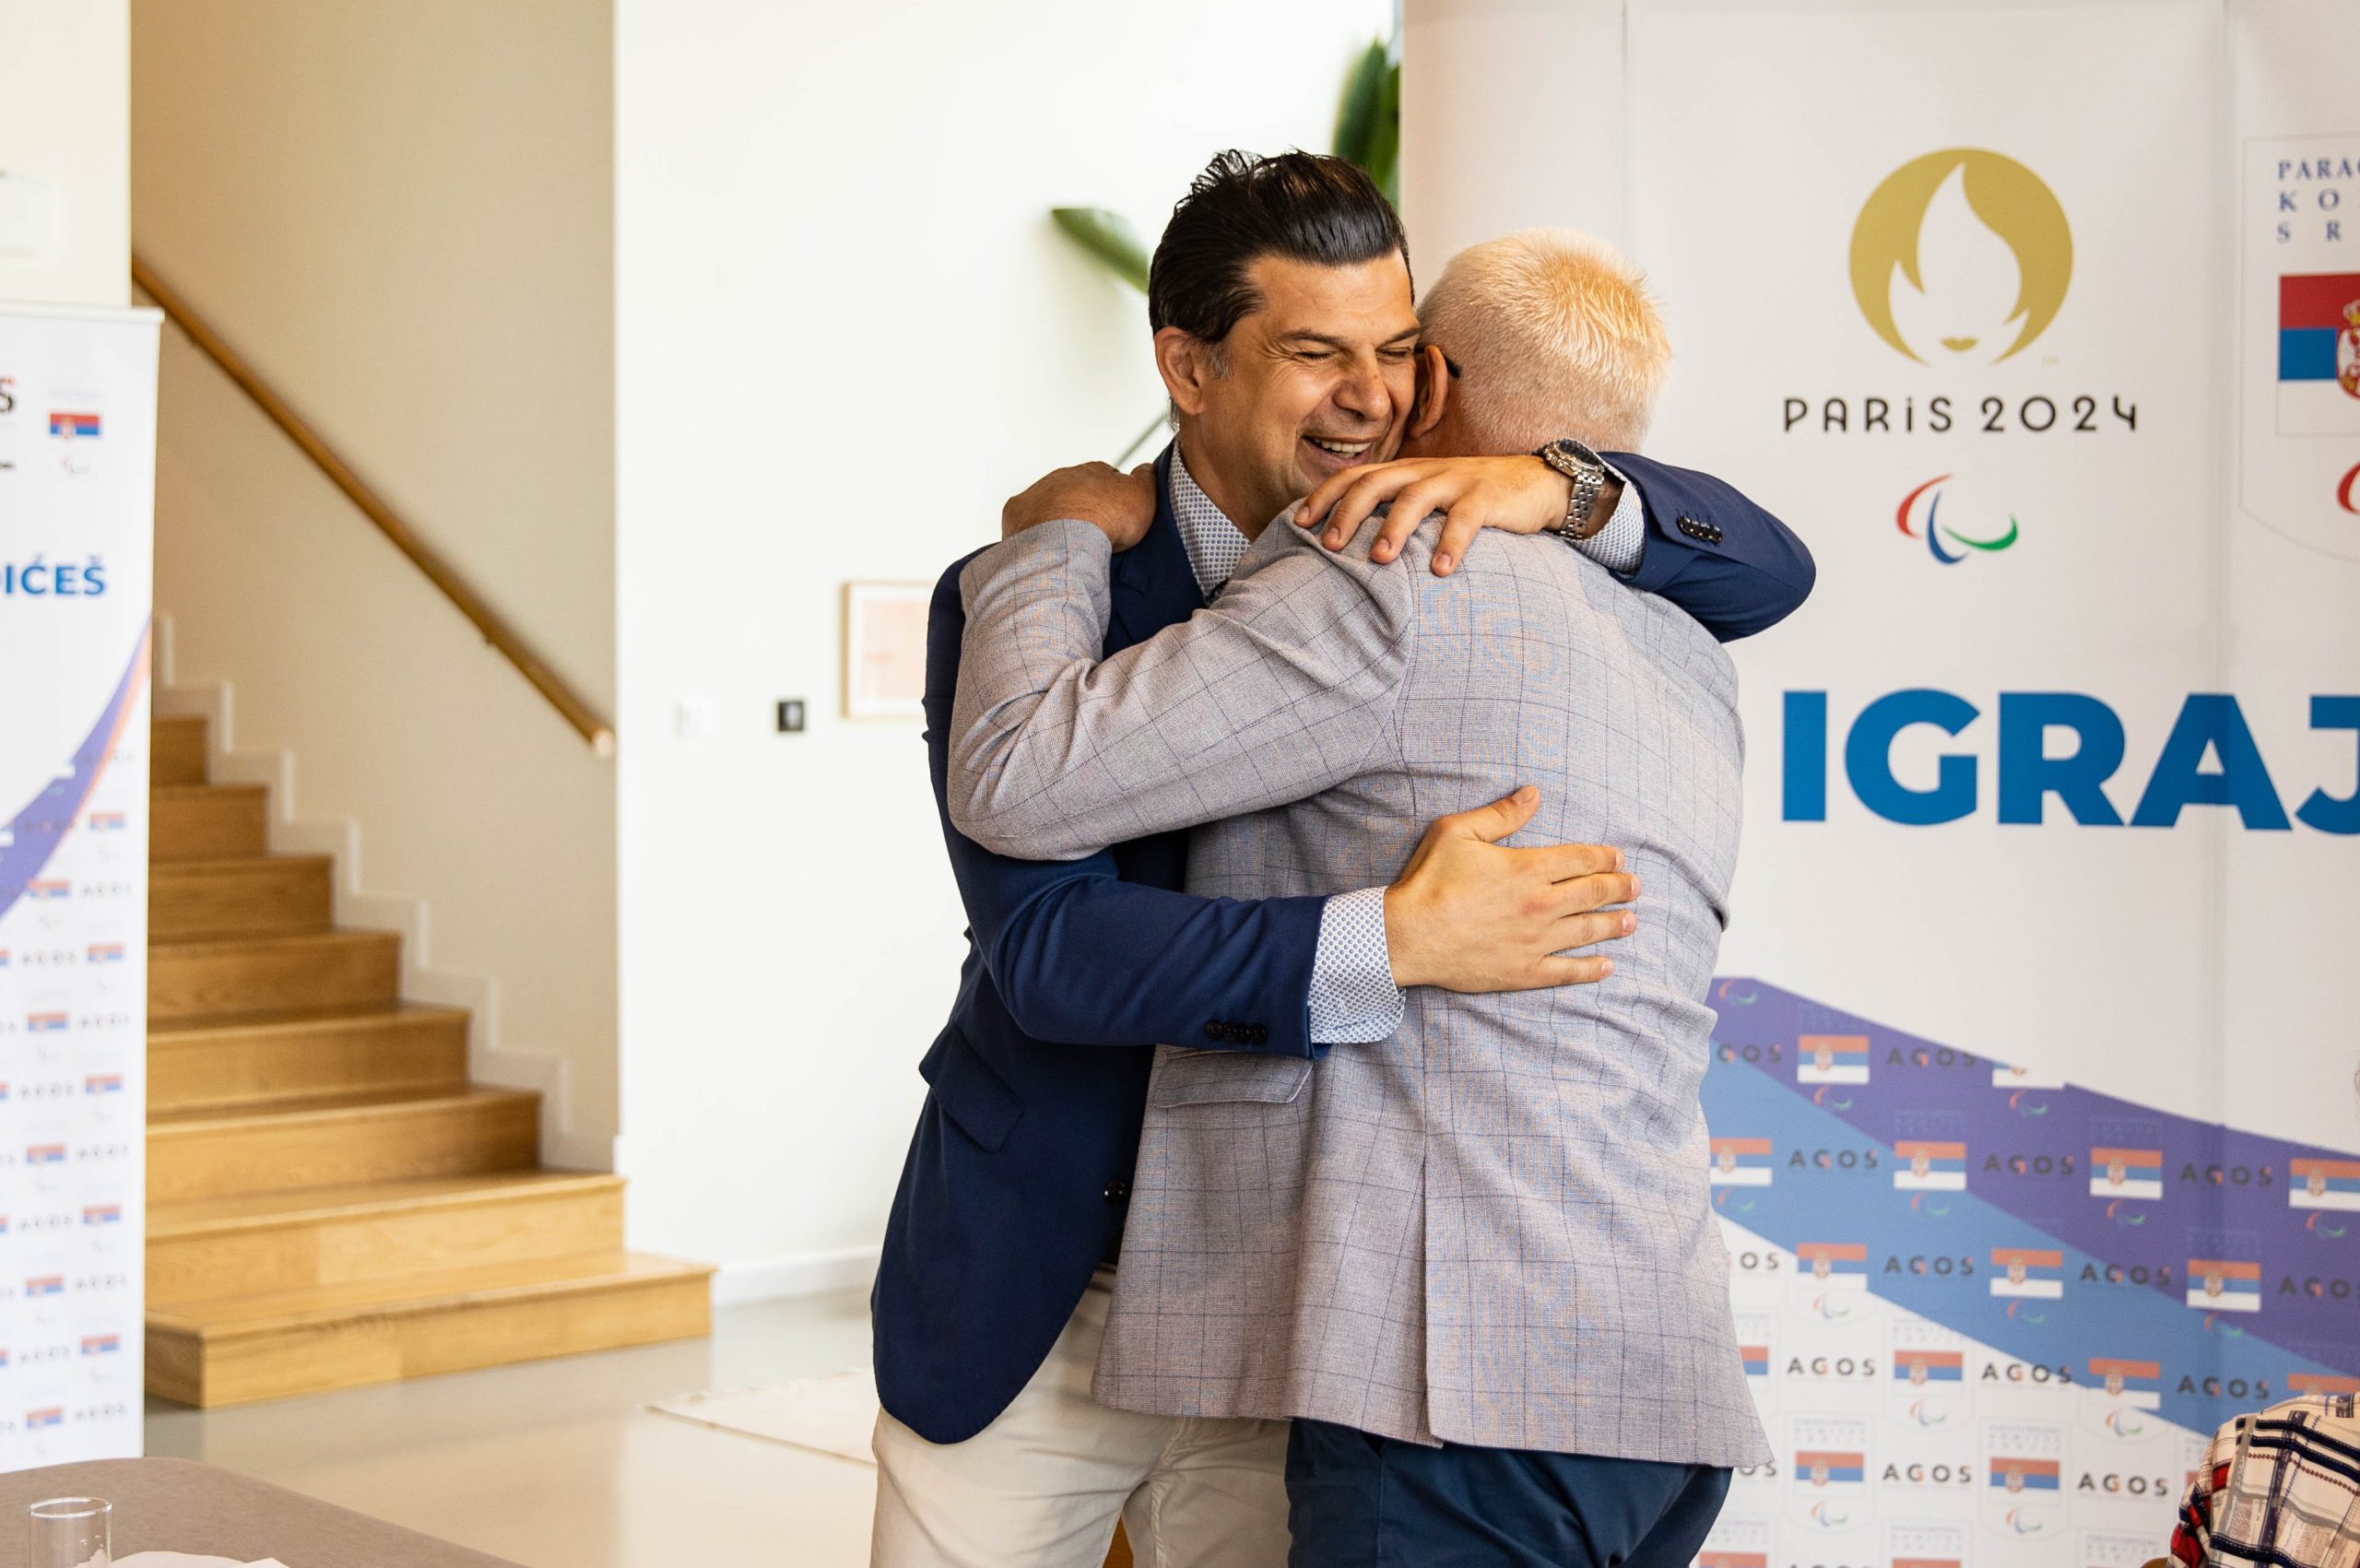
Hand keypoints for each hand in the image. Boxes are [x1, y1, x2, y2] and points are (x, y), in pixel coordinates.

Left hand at [1003, 462, 1157, 549]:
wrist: (1065, 542)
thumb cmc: (1104, 522)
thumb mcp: (1142, 496)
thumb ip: (1146, 479)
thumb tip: (1147, 468)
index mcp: (1092, 471)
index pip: (1104, 475)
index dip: (1111, 495)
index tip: (1116, 514)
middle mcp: (1061, 477)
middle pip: (1072, 490)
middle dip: (1081, 508)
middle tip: (1092, 535)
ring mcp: (1036, 495)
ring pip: (1047, 504)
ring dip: (1056, 521)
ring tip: (1068, 547)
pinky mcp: (1016, 515)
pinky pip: (1023, 521)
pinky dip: (1032, 534)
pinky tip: (1044, 550)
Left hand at [1294, 455, 1622, 576]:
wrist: (1536, 482)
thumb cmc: (1471, 498)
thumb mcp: (1429, 499)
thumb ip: (1395, 512)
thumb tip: (1350, 548)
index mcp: (1405, 473)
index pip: (1355, 476)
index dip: (1325, 496)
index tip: (1299, 523)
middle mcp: (1424, 472)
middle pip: (1376, 483)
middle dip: (1349, 512)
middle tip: (1331, 545)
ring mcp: (1456, 481)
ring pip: (1416, 497)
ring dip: (1394, 528)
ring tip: (1379, 560)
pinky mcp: (1487, 497)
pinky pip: (1466, 518)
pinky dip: (1451, 542)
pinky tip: (1440, 571)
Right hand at [1382, 786, 1637, 991]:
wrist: (1407, 935)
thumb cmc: (1429, 881)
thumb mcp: (1457, 832)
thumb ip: (1500, 814)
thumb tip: (1533, 793)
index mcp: (1528, 868)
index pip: (1580, 859)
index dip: (1604, 857)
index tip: (1619, 858)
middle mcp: (1540, 904)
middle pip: (1593, 893)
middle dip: (1620, 888)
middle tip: (1636, 887)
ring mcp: (1535, 941)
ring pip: (1587, 931)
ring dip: (1614, 924)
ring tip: (1631, 922)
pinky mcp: (1524, 971)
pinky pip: (1567, 971)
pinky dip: (1591, 969)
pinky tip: (1608, 966)